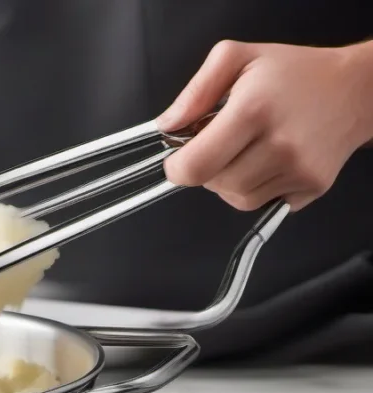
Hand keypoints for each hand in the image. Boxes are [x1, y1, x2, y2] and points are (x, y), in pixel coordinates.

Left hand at [157, 40, 372, 211]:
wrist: (355, 89)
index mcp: (253, 111)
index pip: (196, 166)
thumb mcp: (237, 58)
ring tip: (245, 150)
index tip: (178, 157)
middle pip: (215, 185)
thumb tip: (167, 125)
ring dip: (229, 181)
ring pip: (237, 199)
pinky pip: (264, 204)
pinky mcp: (312, 188)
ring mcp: (299, 170)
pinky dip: (256, 189)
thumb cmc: (294, 72)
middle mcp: (280, 145)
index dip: (177, 167)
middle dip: (206, 169)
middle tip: (220, 145)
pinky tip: (267, 162)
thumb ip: (195, 91)